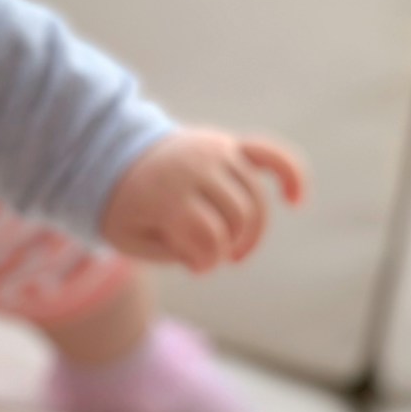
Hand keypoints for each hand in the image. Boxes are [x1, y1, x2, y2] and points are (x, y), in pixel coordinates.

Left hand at [102, 129, 304, 271]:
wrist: (114, 155)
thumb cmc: (124, 207)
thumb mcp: (131, 239)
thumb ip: (174, 252)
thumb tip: (216, 252)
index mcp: (165, 192)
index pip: (209, 237)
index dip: (206, 261)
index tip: (194, 268)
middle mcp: (195, 166)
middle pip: (238, 218)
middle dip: (229, 246)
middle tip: (212, 258)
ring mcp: (215, 151)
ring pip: (255, 200)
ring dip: (251, 230)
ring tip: (231, 247)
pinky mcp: (229, 144)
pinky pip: (271, 156)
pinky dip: (290, 175)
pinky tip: (296, 201)